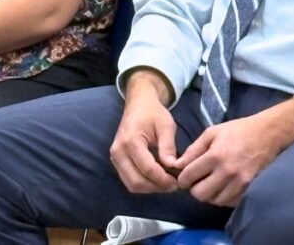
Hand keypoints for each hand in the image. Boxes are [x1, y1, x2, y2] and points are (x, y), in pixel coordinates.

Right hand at [109, 69, 178, 193]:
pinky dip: (143, 183)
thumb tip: (173, 166)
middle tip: (174, 186)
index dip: (163, 179)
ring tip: (168, 184)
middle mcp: (118, 152)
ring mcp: (115, 158)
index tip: (178, 182)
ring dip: (150, 188)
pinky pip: (128, 179)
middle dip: (156, 187)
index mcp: (131, 142)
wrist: (138, 105)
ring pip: (131, 184)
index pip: (147, 168)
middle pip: (136, 181)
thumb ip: (168, 146)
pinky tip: (158, 180)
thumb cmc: (153, 113)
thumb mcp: (166, 125)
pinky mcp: (117, 162)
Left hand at [175, 96, 293, 206]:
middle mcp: (226, 171)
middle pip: (199, 194)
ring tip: (213, 183)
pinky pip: (230, 201)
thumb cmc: (240, 130)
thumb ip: (193, 149)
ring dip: (210, 194)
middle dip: (195, 189)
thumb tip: (177, 166)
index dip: (183, 178)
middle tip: (199, 181)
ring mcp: (240, 182)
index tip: (186, 176)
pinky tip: (225, 186)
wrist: (270, 133)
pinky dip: (224, 196)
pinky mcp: (249, 187)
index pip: (188, 177)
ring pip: (215, 200)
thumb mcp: (213, 132)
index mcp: (215, 155)